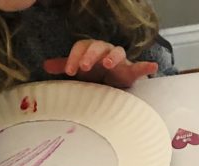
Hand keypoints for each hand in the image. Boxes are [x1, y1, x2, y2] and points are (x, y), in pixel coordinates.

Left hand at [43, 40, 157, 87]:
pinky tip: (153, 67)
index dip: (74, 57)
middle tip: (84, 67)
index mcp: (91, 50)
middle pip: (98, 47)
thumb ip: (65, 66)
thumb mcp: (79, 72)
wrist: (112, 86)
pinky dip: (146, 67)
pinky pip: (140, 67)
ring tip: (109, 65)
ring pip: (117, 52)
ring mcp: (120, 60)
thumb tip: (45, 65)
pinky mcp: (131, 71)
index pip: (81, 47)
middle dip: (91, 56)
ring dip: (113, 57)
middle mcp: (105, 51)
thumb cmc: (94, 76)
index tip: (69, 71)